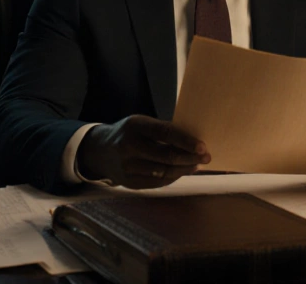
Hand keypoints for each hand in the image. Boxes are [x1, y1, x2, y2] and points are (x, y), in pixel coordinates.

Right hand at [77, 115, 210, 188]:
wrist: (99, 150)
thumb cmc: (128, 133)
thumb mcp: (141, 124)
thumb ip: (163, 131)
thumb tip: (193, 141)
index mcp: (134, 126)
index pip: (165, 133)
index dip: (186, 141)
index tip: (203, 146)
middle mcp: (129, 147)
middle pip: (166, 157)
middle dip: (190, 158)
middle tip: (206, 157)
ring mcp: (127, 167)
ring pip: (163, 172)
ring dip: (184, 169)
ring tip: (196, 164)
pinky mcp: (129, 183)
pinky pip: (157, 182)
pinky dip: (173, 177)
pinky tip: (182, 171)